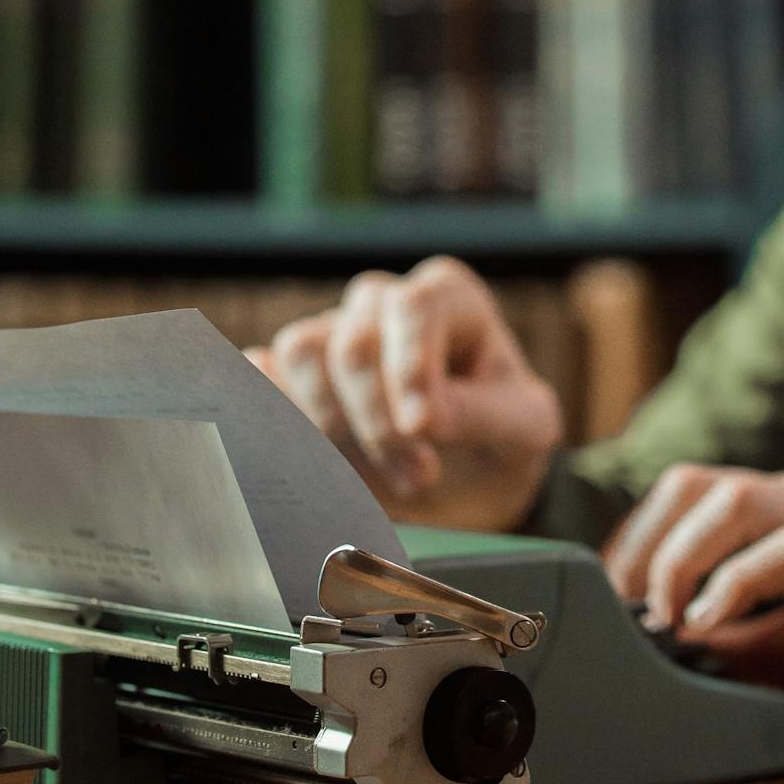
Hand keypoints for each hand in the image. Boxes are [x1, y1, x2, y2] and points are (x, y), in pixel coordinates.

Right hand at [245, 259, 561, 532]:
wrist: (472, 484)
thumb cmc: (502, 439)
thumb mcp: (524, 428)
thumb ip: (481, 413)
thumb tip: (418, 418)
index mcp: (446, 299)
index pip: (414, 306)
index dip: (410, 368)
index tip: (422, 427)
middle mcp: (383, 305)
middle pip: (353, 343)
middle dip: (379, 422)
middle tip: (420, 474)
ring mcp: (331, 335)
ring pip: (301, 353)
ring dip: (334, 428)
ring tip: (383, 475)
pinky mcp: (290, 375)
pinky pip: (259, 375)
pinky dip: (280, 422)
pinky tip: (323, 462)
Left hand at [605, 466, 783, 748]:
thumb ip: (734, 637)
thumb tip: (658, 650)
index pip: (689, 491)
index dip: (637, 539)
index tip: (613, 600)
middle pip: (696, 482)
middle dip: (643, 544)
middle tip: (628, 610)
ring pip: (733, 500)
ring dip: (680, 559)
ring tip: (663, 618)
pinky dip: (734, 585)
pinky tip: (712, 627)